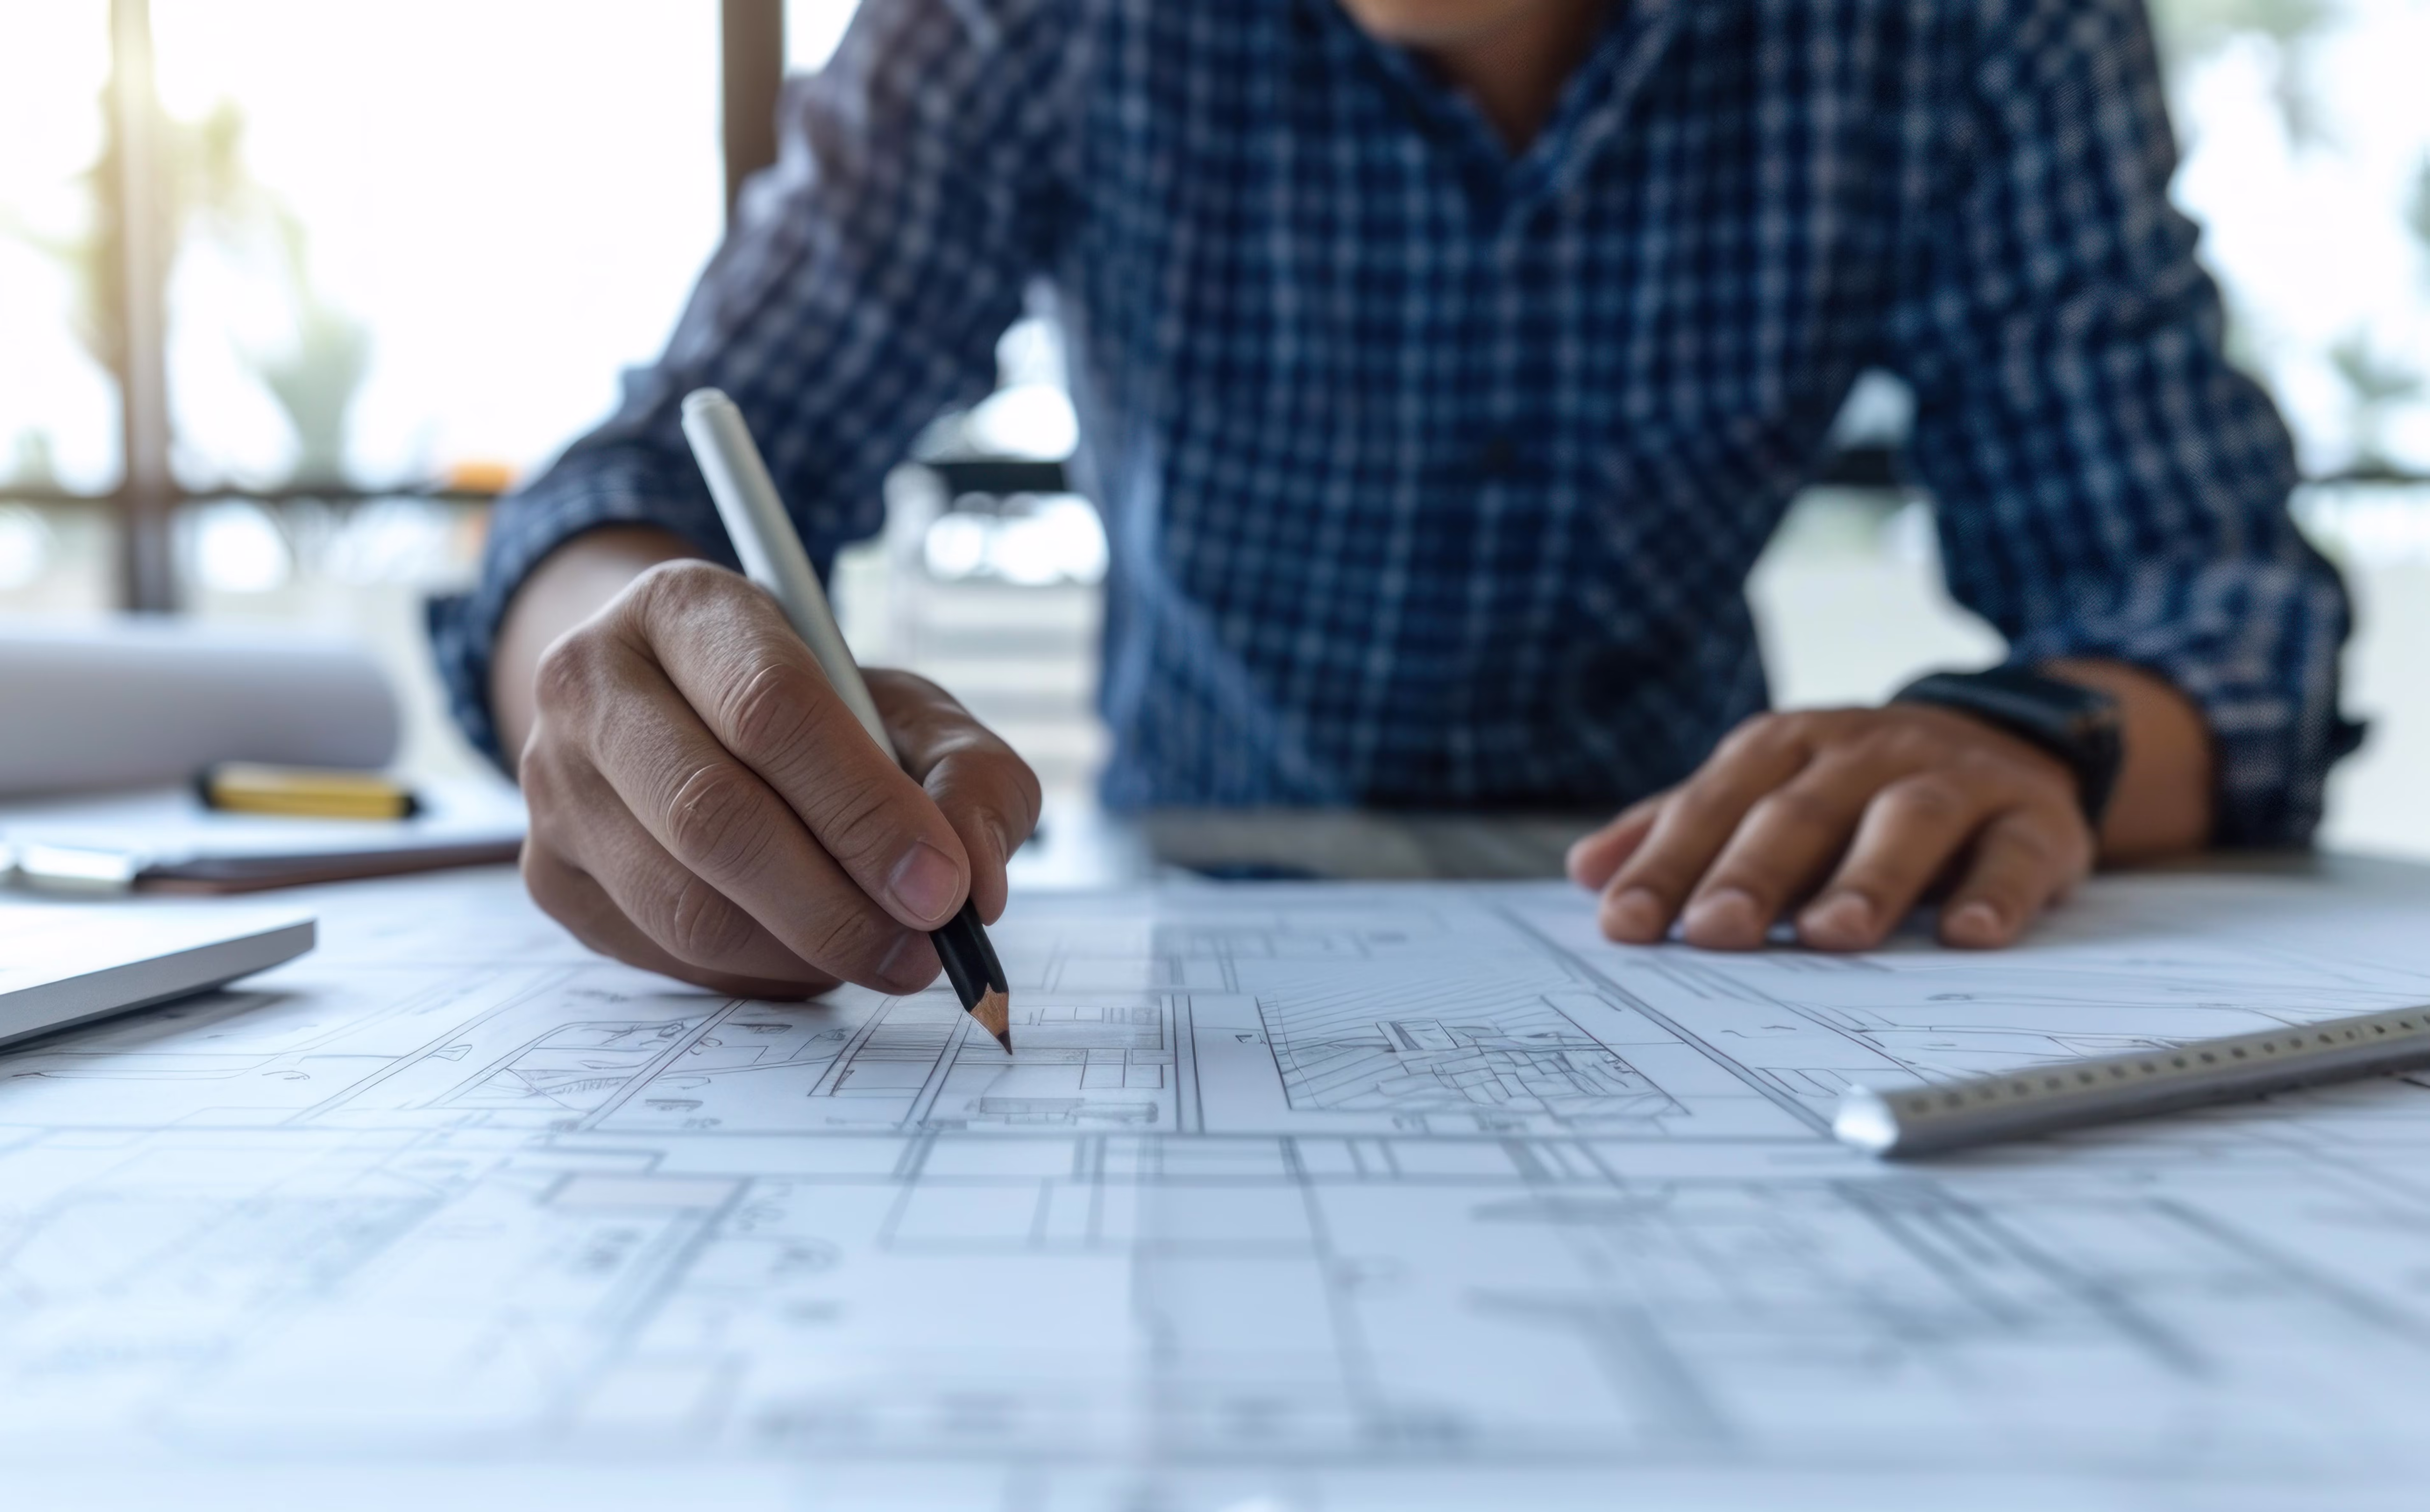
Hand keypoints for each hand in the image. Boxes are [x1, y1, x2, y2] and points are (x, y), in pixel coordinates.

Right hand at [514, 558, 1040, 996]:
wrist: (690, 712)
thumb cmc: (819, 712)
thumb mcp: (913, 711)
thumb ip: (973, 779)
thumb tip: (975, 884)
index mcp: (682, 607)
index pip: (770, 712)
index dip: (864, 810)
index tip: (942, 887)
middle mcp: (591, 684)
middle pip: (711, 817)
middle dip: (836, 905)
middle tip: (923, 951)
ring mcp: (554, 785)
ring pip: (684, 906)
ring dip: (803, 952)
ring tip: (880, 953)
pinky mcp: (550, 876)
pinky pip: (664, 954)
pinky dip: (757, 972)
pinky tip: (806, 949)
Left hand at [1566, 705, 2095, 951]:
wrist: (2007, 742)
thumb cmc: (1856, 788)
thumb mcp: (1765, 792)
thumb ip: (1679, 830)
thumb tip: (1588, 871)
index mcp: (1787, 748)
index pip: (1715, 805)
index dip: (1667, 862)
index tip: (1625, 923)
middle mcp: (1866, 752)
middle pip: (1800, 811)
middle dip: (1753, 872)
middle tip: (1714, 931)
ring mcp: (1955, 781)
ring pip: (1907, 821)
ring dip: (1869, 877)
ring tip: (1832, 934)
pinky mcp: (2033, 821)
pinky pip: (2015, 855)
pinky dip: (1995, 894)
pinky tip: (1970, 935)